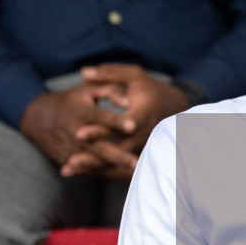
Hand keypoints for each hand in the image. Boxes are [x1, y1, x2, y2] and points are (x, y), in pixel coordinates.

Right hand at [18, 85, 128, 169]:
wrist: (39, 119)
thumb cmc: (71, 101)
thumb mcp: (87, 89)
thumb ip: (109, 90)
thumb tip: (128, 102)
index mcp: (81, 113)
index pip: (100, 117)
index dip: (116, 121)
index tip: (132, 125)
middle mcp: (76, 133)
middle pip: (99, 147)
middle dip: (117, 156)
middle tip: (136, 162)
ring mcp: (72, 150)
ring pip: (96, 163)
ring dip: (115, 170)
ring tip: (135, 174)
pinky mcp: (69, 161)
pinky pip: (90, 170)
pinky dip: (107, 175)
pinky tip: (125, 177)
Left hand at [62, 64, 188, 178]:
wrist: (176, 109)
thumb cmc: (152, 89)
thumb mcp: (135, 76)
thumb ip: (110, 73)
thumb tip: (83, 72)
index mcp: (141, 115)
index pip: (119, 126)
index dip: (100, 131)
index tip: (79, 133)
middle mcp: (142, 135)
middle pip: (116, 151)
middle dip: (93, 157)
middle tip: (71, 161)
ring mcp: (140, 149)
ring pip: (116, 164)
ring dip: (93, 168)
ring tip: (69, 170)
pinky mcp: (137, 155)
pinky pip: (118, 168)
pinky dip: (99, 171)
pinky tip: (79, 172)